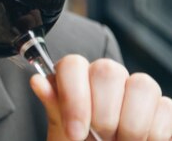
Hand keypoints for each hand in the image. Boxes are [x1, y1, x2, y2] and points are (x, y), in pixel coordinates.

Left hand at [30, 55, 171, 140]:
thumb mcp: (63, 133)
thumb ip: (55, 107)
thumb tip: (37, 81)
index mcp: (75, 80)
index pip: (73, 64)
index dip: (74, 96)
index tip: (74, 132)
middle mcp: (105, 79)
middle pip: (108, 70)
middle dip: (103, 113)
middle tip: (99, 138)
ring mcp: (136, 91)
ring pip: (142, 84)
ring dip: (130, 124)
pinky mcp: (163, 108)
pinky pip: (165, 107)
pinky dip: (153, 133)